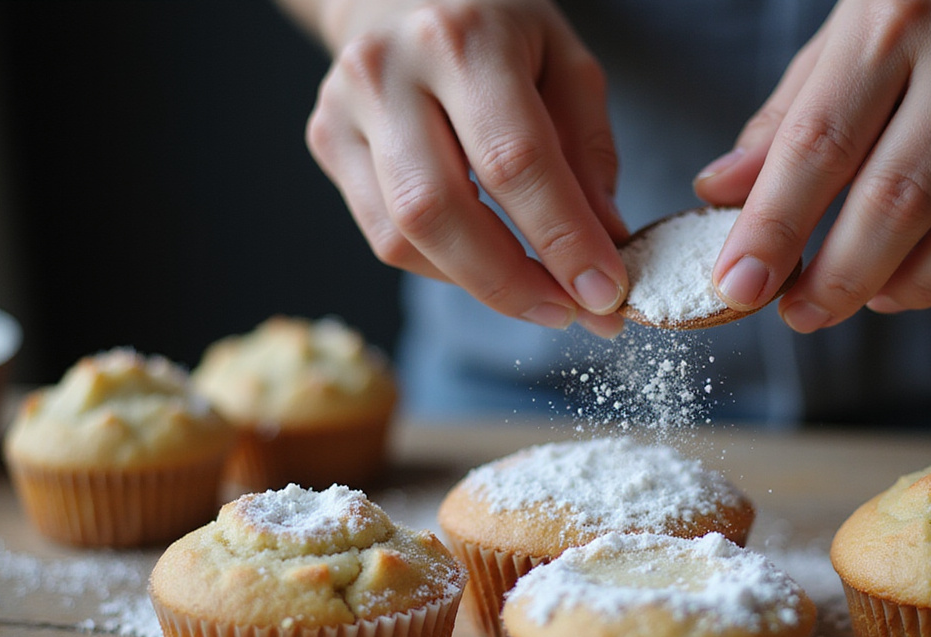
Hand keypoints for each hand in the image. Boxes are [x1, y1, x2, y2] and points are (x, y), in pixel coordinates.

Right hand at [302, 0, 628, 336]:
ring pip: (403, 237)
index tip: (606, 293)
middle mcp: (388, 71)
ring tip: (539, 297)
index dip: (562, 239)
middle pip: (440, 211)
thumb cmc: (498, 29)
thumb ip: (589, 153)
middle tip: (571, 313)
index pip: (514, 160)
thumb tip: (604, 247)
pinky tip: (487, 265)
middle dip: (512, 282)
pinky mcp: (325, 142)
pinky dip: (444, 268)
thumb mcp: (566, 64)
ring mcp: (344, 109)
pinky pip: (383, 237)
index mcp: (463, 40)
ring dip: (479, 286)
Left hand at [694, 0, 930, 332]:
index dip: (773, 229)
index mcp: (894, 14)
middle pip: (897, 202)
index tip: (738, 288)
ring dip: (911, 286)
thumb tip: (720, 193)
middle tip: (802, 313)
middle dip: (838, 279)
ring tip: (872, 296)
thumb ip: (791, 114)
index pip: (819, 146)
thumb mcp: (855, 29)